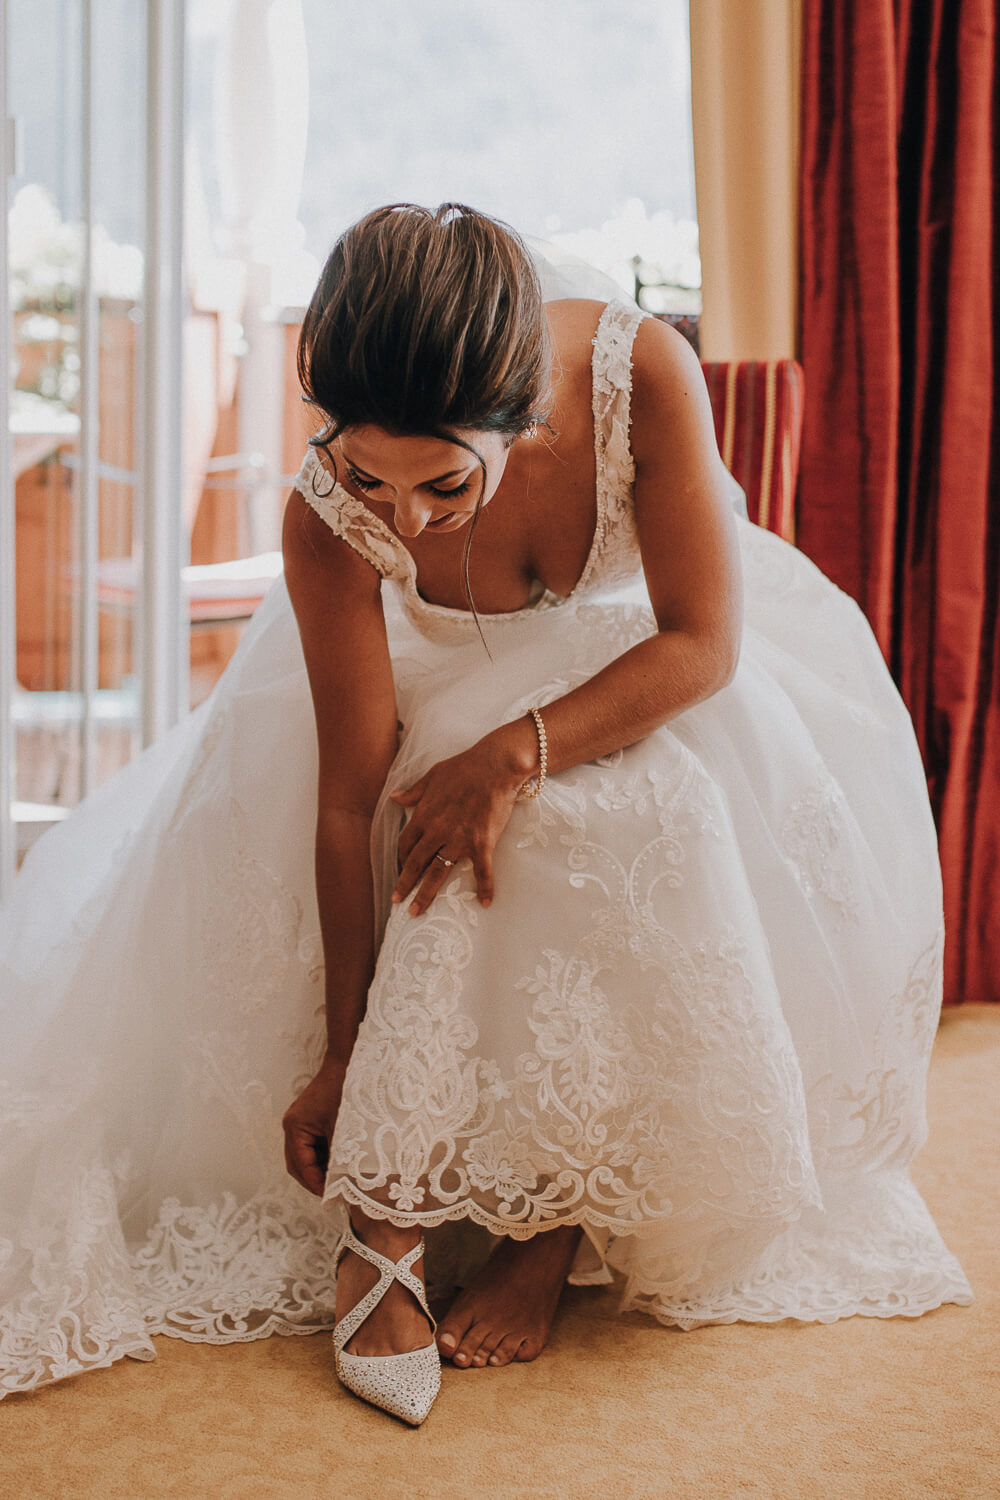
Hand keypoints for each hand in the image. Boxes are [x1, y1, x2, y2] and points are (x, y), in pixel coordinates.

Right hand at [281, 1054, 348, 1196]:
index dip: (315, 1184)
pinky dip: (322, 1158)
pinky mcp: (309, 1120)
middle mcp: (292, 1126)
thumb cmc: (345, 1090)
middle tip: (332, 1196)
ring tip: (337, 1184)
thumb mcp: (343, 1128)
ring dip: (318, 1170)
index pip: (300, 1165)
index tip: (330, 1197)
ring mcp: (299, 1123)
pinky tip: (339, 1165)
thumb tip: (340, 1183)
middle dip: (313, 1181)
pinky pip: (311, 1146)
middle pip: (297, 1164)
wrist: (347, 1061)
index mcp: (295, 1127)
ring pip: (303, 1157)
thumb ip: (339, 1155)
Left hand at [389, 731, 531, 915]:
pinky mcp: (482, 844)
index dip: (401, 858)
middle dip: (404, 885)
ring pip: (438, 873)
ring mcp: (459, 839)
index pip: (405, 843)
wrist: (495, 766)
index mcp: (424, 815)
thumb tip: (394, 798)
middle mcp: (437, 831)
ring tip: (416, 911)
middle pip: (415, 863)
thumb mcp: (432, 775)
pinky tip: (485, 903)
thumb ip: (414, 792)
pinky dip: (484, 888)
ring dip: (425, 894)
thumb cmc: (464, 767)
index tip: (401, 869)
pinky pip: (482, 871)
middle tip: (397, 902)